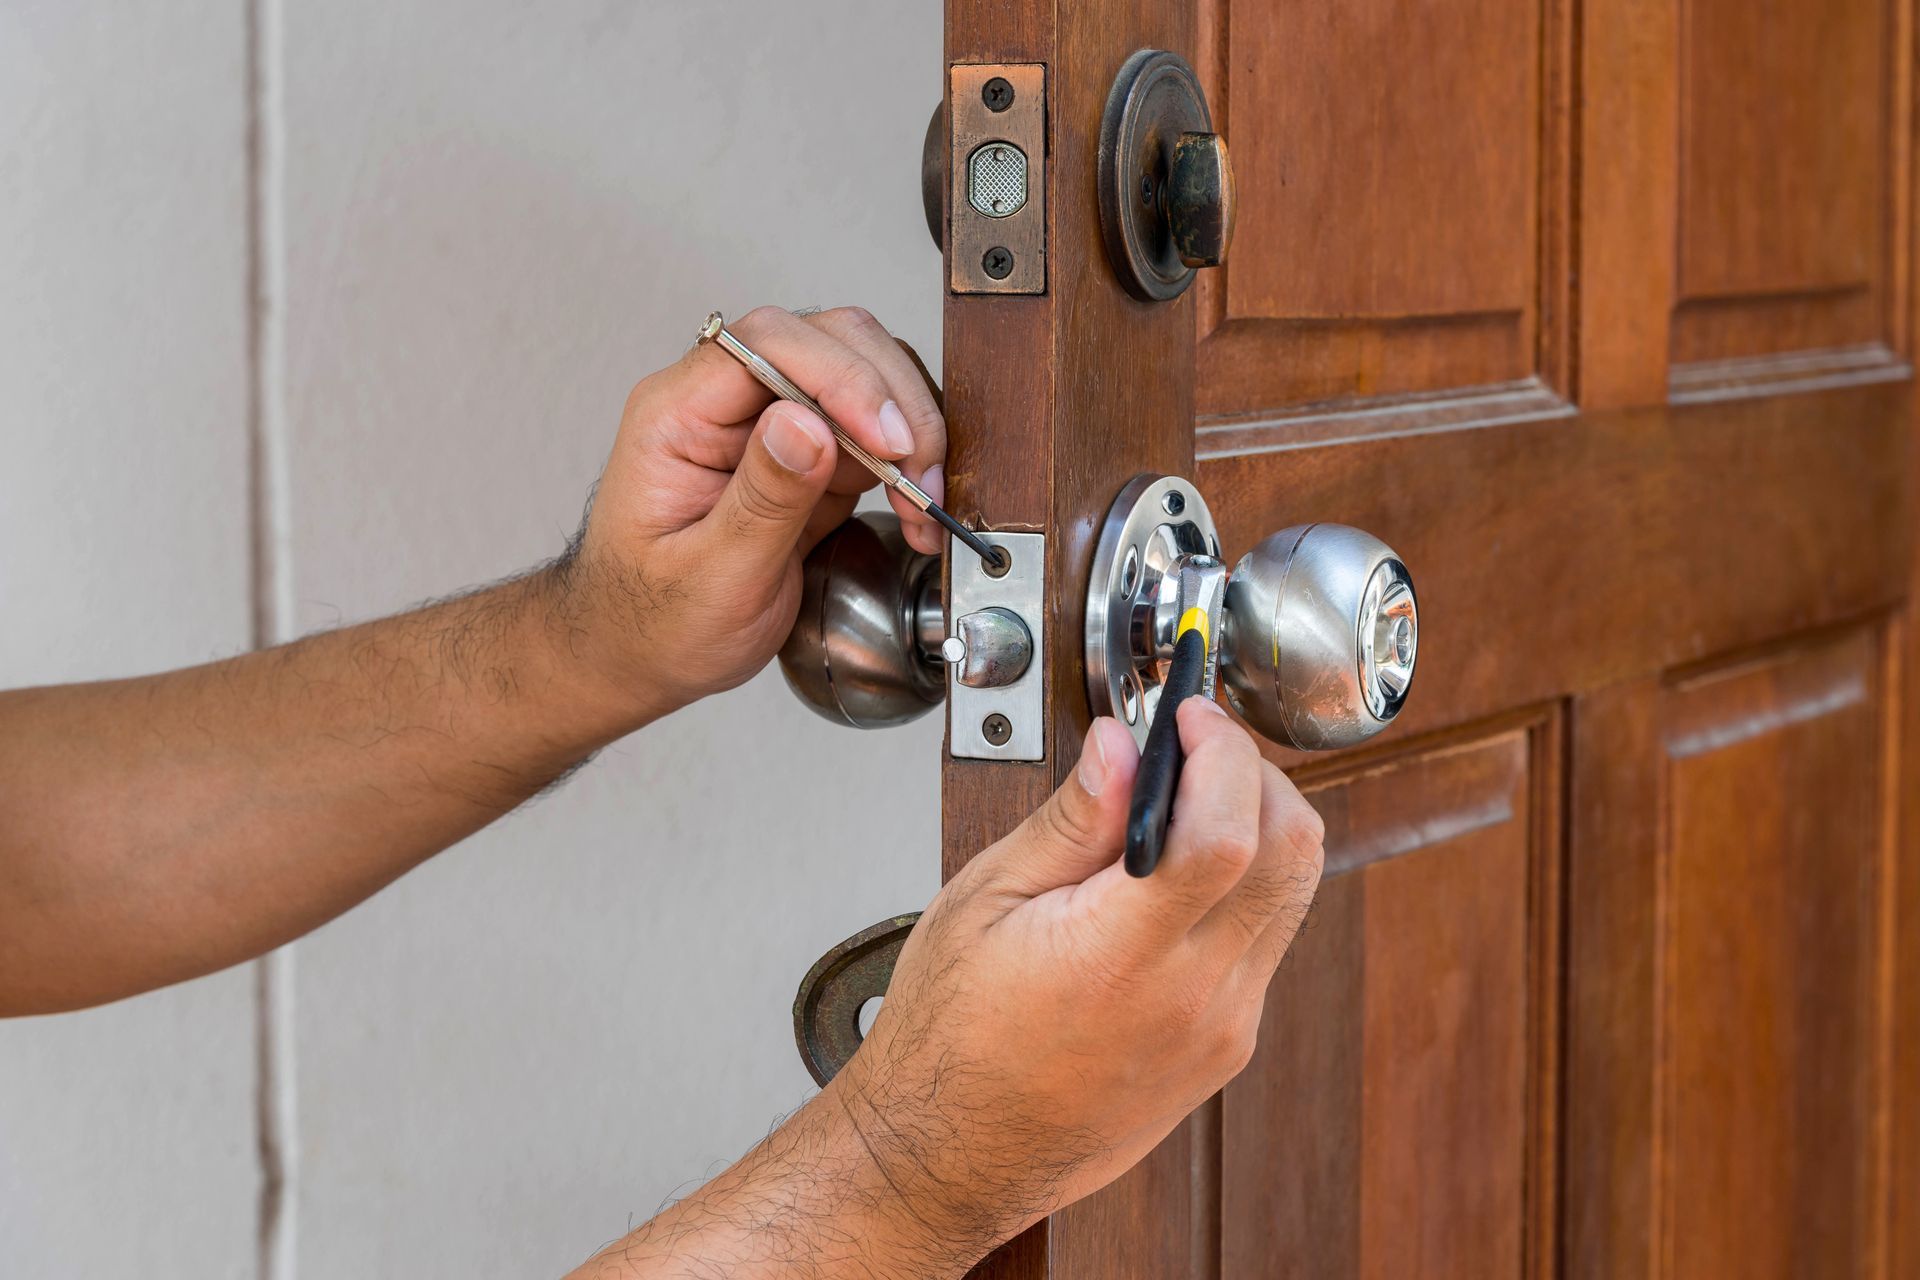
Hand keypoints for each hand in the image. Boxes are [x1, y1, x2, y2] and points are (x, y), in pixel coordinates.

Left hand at [558, 306, 946, 717]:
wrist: (645, 655)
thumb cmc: (654, 621)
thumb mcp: (708, 576)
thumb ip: (761, 499)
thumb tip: (806, 423)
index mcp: (678, 414)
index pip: (768, 343)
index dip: (841, 377)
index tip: (886, 439)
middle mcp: (725, 403)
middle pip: (828, 341)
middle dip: (889, 401)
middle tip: (918, 477)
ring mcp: (770, 424)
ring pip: (863, 376)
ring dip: (907, 431)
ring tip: (921, 503)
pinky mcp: (809, 455)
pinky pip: (872, 430)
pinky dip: (907, 462)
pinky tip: (915, 509)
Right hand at [822, 701, 1325, 1261]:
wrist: (953, 1158)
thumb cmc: (948, 1040)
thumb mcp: (983, 903)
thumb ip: (1069, 820)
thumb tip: (1123, 744)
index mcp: (1119, 958)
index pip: (1228, 835)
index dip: (1223, 754)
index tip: (1190, 714)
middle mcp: (1192, 999)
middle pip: (1291, 853)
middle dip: (1256, 772)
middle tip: (1196, 743)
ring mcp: (1222, 1029)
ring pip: (1295, 894)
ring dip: (1262, 823)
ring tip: (1188, 798)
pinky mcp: (1228, 1048)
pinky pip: (1270, 941)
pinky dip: (1248, 882)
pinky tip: (1182, 871)